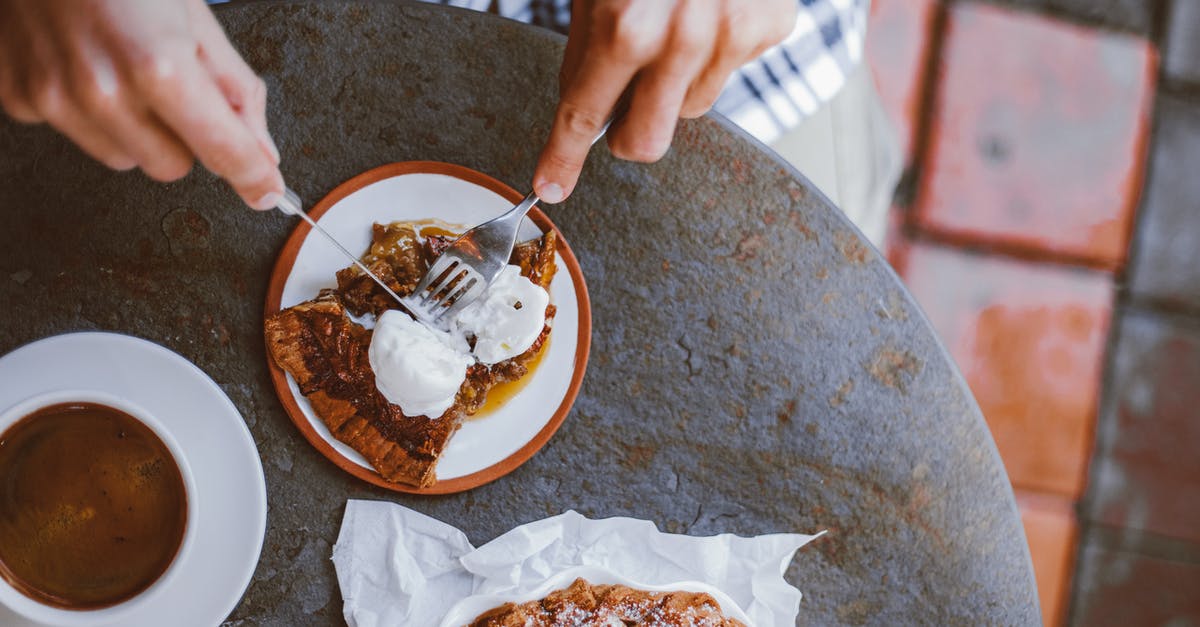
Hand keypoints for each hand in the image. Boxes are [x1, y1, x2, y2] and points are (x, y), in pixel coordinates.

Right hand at [0, 0, 282, 208]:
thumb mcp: (194, 16)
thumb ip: (235, 89)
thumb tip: (262, 148)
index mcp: (157, 65)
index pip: (222, 151)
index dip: (254, 176)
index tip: (268, 190)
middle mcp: (102, 90)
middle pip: (172, 166)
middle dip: (184, 136)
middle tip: (171, 86)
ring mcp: (55, 98)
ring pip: (125, 158)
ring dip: (135, 129)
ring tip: (122, 67)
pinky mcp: (21, 98)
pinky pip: (75, 134)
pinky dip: (88, 111)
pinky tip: (83, 64)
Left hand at [533, 0, 795, 202]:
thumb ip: (589, 45)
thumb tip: (585, 107)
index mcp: (625, 27)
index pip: (583, 114)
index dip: (561, 157)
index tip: (549, 185)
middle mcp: (682, 41)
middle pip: (647, 142)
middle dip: (629, 134)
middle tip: (625, 109)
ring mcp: (731, 37)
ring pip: (693, 108)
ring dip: (677, 83)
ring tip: (678, 24)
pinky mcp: (767, 28)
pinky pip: (733, 69)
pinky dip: (720, 48)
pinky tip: (714, 5)